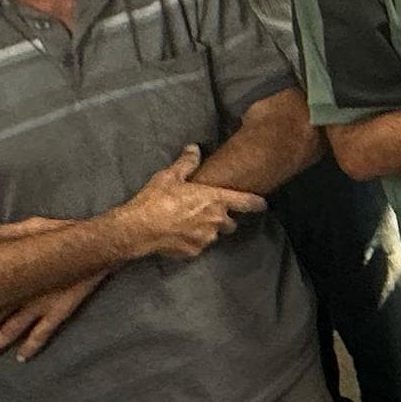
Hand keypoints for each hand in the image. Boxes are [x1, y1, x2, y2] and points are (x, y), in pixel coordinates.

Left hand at [0, 222, 109, 358]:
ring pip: (14, 330)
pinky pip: (42, 334)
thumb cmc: (62, 232)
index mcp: (14, 275)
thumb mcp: (29, 228)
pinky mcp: (58, 312)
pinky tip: (22, 358)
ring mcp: (41, 307)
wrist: (97, 245)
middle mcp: (24, 295)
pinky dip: (31, 347)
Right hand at [102, 146, 266, 262]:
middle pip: (231, 223)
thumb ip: (186, 163)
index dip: (256, 203)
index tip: (262, 204)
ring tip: (190, 224)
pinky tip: (179, 235)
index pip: (246, 202)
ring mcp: (205, 239)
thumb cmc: (156, 200)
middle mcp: (216, 221)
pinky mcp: (194, 252)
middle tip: (207, 212)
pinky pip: (199, 246)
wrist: (138, 229)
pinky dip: (193, 241)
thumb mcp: (169, 176)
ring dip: (208, 230)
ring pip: (214, 235)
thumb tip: (195, 148)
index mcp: (214, 200)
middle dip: (224, 218)